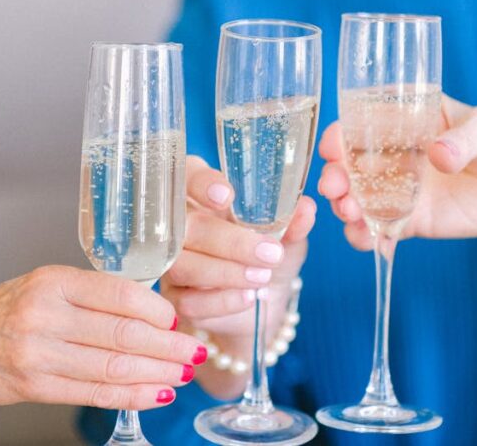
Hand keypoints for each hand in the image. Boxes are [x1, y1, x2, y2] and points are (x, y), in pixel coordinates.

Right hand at [0, 265, 205, 423]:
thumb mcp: (42, 287)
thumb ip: (90, 295)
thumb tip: (152, 310)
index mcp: (52, 281)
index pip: (120, 293)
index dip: (159, 310)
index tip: (179, 318)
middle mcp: (45, 314)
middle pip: (124, 333)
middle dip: (169, 346)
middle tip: (195, 350)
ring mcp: (38, 353)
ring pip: (114, 366)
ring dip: (157, 373)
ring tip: (183, 373)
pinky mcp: (35, 385)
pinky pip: (95, 392)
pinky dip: (132, 395)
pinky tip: (155, 393)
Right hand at [159, 156, 315, 398]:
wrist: (264, 299)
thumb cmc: (268, 253)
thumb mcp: (287, 236)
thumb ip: (293, 222)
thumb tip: (305, 209)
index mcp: (200, 193)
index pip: (188, 176)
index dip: (202, 184)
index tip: (226, 196)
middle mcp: (178, 225)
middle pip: (187, 227)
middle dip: (229, 240)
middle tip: (270, 252)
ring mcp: (171, 262)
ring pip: (183, 265)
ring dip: (225, 272)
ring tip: (262, 276)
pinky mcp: (175, 298)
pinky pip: (188, 301)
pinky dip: (220, 300)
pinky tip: (247, 298)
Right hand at [318, 96, 476, 248]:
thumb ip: (465, 137)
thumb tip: (438, 155)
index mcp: (411, 120)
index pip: (366, 121)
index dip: (343, 132)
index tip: (334, 145)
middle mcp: (399, 154)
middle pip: (353, 163)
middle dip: (336, 175)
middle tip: (335, 187)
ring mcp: (403, 189)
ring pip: (359, 197)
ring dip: (345, 206)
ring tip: (350, 214)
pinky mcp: (413, 220)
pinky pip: (380, 230)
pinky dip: (366, 237)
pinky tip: (367, 241)